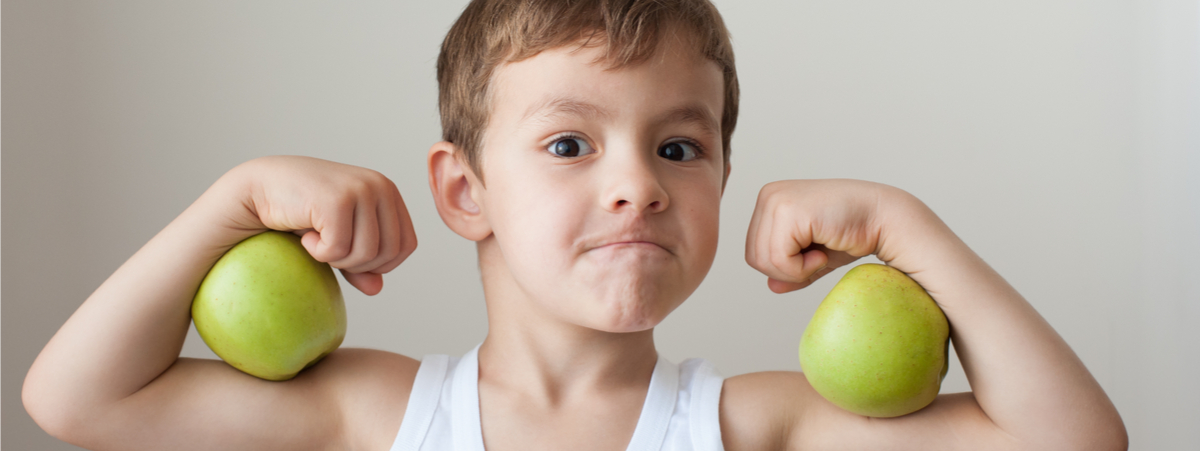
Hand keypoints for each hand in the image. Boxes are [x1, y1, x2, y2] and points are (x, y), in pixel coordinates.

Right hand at [222, 156, 416, 294]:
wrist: (259, 188)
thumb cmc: (301, 211)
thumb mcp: (339, 237)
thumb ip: (361, 262)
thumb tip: (377, 289)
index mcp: (388, 191)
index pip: (407, 245)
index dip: (381, 264)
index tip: (350, 256)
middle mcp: (380, 186)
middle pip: (389, 253)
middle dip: (358, 264)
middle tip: (329, 248)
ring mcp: (360, 190)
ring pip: (367, 254)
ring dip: (337, 259)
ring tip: (317, 240)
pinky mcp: (337, 200)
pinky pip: (339, 250)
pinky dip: (319, 253)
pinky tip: (305, 235)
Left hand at [745, 179, 900, 292]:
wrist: (885, 219)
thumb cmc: (854, 233)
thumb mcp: (814, 255)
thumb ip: (790, 269)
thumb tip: (771, 287)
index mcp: (770, 200)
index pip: (753, 251)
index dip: (783, 267)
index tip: (813, 254)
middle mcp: (768, 196)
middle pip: (754, 258)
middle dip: (787, 271)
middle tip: (818, 258)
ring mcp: (776, 201)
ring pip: (764, 261)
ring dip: (796, 270)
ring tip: (821, 253)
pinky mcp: (789, 211)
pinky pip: (779, 259)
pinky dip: (803, 268)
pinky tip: (823, 251)